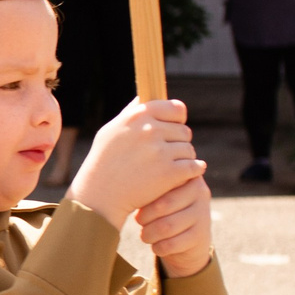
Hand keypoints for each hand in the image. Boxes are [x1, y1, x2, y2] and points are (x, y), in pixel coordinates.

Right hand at [69, 99, 203, 227]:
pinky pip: (195, 167)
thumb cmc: (104, 162)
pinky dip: (193, 171)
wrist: (99, 195)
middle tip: (165, 156)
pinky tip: (182, 176)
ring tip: (167, 168)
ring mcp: (160, 152)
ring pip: (189, 150)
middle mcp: (150, 130)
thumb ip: (130, 113)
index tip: (173, 129)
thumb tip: (145, 98)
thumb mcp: (111, 130)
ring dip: (183, 160)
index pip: (177, 109)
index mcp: (138, 115)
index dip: (178, 120)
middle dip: (177, 143)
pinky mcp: (169, 173)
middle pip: (184, 132)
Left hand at [136, 173, 214, 276]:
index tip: (136, 203)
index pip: (160, 184)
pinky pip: (171, 244)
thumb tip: (125, 185)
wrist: (191, 240)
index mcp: (187, 177)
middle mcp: (200, 193)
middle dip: (144, 218)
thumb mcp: (161, 195)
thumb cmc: (167, 211)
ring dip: (148, 234)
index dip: (143, 198)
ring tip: (145, 234)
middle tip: (139, 221)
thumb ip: (150, 186)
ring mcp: (202, 215)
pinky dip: (158, 247)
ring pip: (165, 226)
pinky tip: (156, 246)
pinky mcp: (200, 236)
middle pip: (161, 206)